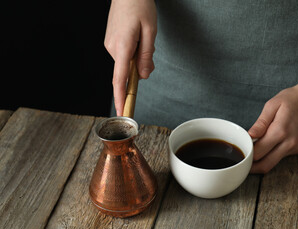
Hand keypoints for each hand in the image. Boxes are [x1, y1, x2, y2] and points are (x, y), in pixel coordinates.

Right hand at [104, 0, 156, 115]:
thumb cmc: (140, 6)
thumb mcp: (150, 31)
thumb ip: (147, 56)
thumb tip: (144, 76)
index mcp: (122, 46)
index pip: (120, 79)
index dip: (121, 97)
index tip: (122, 112)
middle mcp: (112, 48)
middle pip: (127, 70)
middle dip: (140, 68)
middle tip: (150, 50)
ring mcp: (109, 45)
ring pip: (126, 62)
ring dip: (138, 58)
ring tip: (143, 37)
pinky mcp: (111, 42)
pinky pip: (123, 55)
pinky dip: (133, 52)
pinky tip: (137, 37)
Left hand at [248, 81, 297, 173]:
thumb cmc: (292, 99)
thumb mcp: (272, 105)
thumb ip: (260, 123)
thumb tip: (249, 136)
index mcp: (280, 131)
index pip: (258, 152)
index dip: (248, 153)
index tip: (242, 149)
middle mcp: (290, 143)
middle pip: (266, 165)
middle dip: (253, 166)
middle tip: (244, 162)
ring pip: (275, 162)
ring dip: (264, 159)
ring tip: (257, 149)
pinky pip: (285, 156)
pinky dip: (276, 152)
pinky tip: (274, 142)